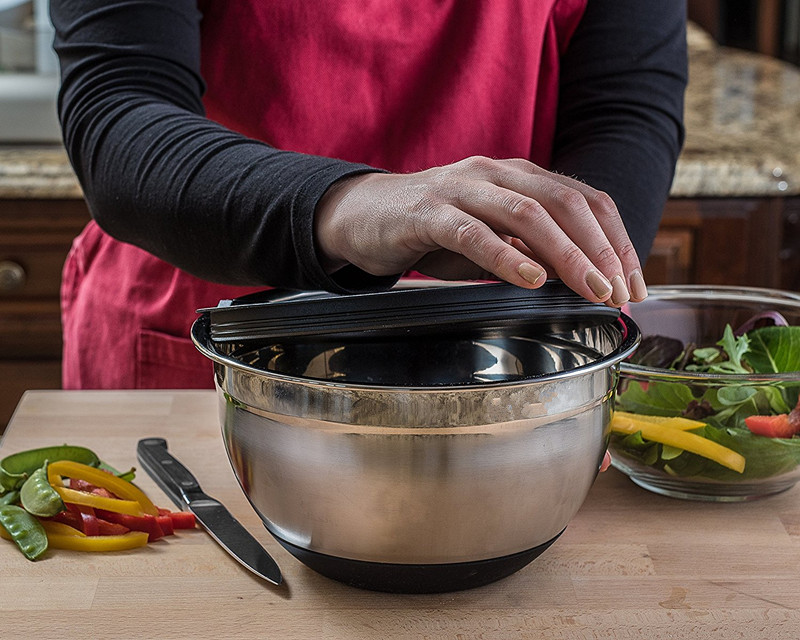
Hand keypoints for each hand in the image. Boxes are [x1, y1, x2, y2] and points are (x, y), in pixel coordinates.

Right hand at [314, 156, 647, 305]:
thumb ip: (531, 251)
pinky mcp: (428, 211)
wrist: (364, 215)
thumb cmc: (433, 230)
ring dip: (566, 254)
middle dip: (601, 250)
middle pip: (566, 203)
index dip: (617, 241)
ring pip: (527, 214)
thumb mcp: (492, 239)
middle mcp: (497, 172)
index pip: (585, 199)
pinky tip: (531, 280)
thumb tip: (583, 282)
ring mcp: (462, 187)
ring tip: (590, 290)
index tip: (633, 285)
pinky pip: (473, 232)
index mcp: (519, 175)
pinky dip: (506, 256)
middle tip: (619, 293)